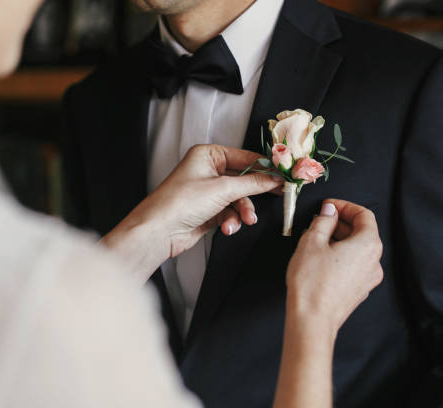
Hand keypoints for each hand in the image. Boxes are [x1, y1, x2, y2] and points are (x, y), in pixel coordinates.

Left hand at [103, 144, 282, 281]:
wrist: (159, 231)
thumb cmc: (180, 202)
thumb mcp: (223, 189)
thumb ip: (253, 183)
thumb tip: (275, 178)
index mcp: (208, 155)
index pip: (245, 157)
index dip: (265, 167)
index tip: (283, 175)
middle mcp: (208, 171)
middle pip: (244, 179)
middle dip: (254, 193)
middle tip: (278, 195)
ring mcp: (208, 192)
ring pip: (238, 199)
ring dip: (242, 211)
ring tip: (244, 220)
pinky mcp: (208, 211)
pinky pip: (230, 213)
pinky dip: (231, 221)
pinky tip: (227, 227)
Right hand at [286, 199, 383, 334]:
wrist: (313, 321)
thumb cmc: (312, 284)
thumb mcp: (312, 242)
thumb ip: (323, 221)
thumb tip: (329, 211)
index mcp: (368, 245)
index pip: (364, 215)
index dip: (345, 206)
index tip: (329, 206)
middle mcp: (374, 262)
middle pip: (363, 232)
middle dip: (341, 222)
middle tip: (320, 220)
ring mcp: (368, 278)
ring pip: (358, 249)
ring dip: (340, 239)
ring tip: (317, 239)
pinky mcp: (359, 290)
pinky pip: (354, 265)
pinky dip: (341, 255)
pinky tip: (321, 257)